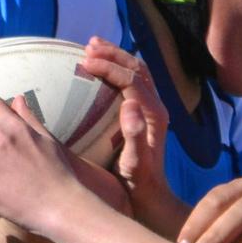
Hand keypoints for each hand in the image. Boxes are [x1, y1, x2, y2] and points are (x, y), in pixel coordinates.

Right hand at [104, 57, 182, 233]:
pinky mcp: (144, 114)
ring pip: (137, 71)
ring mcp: (151, 109)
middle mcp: (156, 107)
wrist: (150, 197)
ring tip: (92, 47)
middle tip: (88, 45)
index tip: (85, 61)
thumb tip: (129, 105)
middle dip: (113, 53)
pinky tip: (100, 69)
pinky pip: (132, 82)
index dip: (110, 66)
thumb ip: (135, 136)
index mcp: (154, 114)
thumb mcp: (134, 164)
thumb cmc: (137, 184)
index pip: (132, 79)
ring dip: (116, 56)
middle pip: (137, 67)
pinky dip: (117, 69)